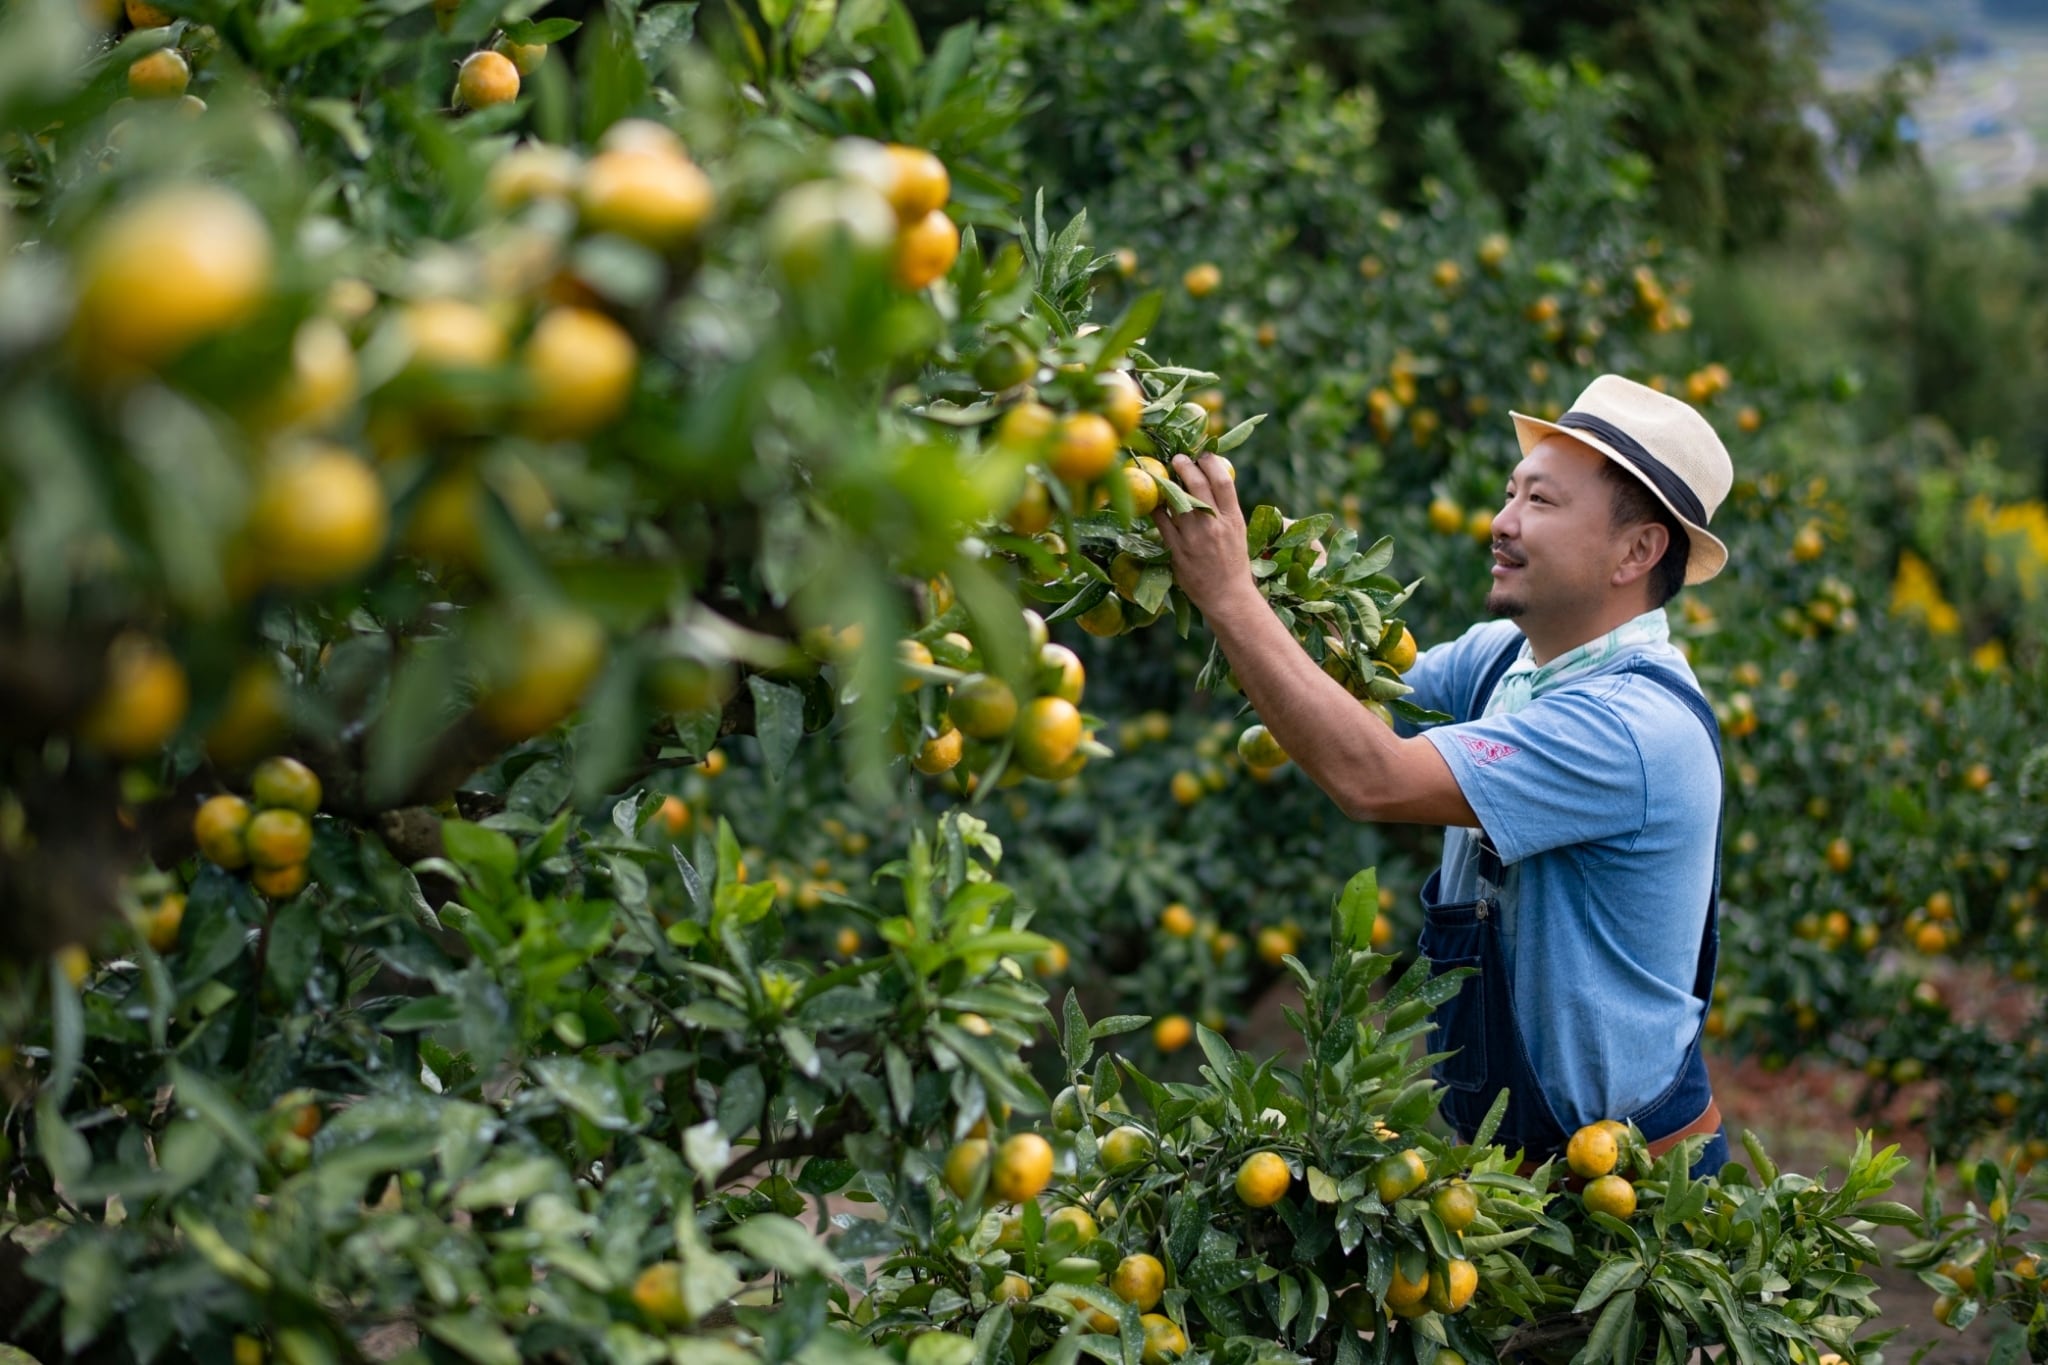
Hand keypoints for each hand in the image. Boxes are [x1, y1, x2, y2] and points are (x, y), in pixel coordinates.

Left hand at [1150, 453, 1252, 616]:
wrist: (1227, 596)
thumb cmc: (1233, 563)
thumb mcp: (1237, 532)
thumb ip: (1225, 510)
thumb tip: (1211, 484)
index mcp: (1233, 519)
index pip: (1223, 481)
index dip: (1211, 462)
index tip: (1203, 455)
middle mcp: (1214, 524)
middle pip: (1198, 484)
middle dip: (1185, 465)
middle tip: (1177, 458)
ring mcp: (1194, 536)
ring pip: (1177, 500)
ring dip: (1167, 484)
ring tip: (1162, 475)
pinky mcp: (1177, 549)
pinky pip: (1162, 522)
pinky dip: (1156, 508)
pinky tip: (1153, 501)